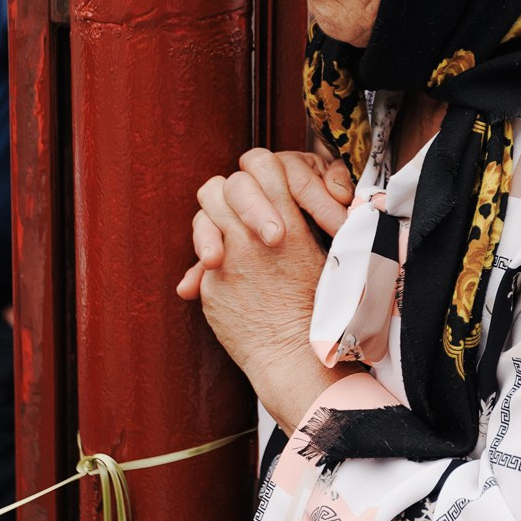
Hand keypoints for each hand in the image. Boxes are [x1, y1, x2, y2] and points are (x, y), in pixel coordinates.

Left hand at [186, 156, 343, 429]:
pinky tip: (222, 270)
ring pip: (207, 211)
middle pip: (228, 185)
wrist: (297, 356)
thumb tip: (287, 211)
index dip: (261, 173)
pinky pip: (200, 256)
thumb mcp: (320, 258)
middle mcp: (254, 234)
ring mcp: (229, 257)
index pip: (262, 164)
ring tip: (230, 241)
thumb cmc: (318, 310)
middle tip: (248, 217)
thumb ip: (292, 225)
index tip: (269, 192)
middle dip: (235, 196)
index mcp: (288, 222)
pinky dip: (209, 259)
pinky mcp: (212, 282)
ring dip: (216, 221)